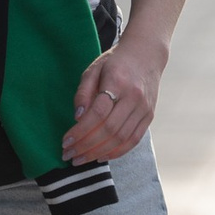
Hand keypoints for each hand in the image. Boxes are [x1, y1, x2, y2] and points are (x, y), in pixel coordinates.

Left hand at [65, 34, 164, 163]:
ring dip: (99, 153)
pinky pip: (133, 140)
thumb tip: (77, 118)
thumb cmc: (115, 62)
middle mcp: (134, 96)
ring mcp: (144, 108)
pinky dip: (116, 152)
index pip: (98, 112)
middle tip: (69, 155)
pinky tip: (100, 157)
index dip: (80, 130)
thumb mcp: (94, 69)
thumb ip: (83, 92)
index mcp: (118, 80)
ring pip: (121, 138)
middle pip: (109, 129)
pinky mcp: (149, 116)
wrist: (146, 54)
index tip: (65, 142)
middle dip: (86, 146)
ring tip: (81, 159)